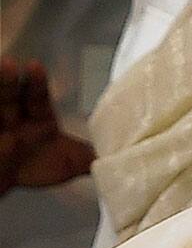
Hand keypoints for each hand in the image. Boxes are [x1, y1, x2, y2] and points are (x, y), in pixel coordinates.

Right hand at [0, 58, 94, 194]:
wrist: (3, 183)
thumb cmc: (34, 166)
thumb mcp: (69, 162)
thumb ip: (92, 157)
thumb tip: (123, 153)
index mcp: (38, 118)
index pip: (37, 97)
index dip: (36, 82)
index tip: (35, 66)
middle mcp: (14, 116)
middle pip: (10, 96)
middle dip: (9, 81)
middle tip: (9, 64)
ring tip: (0, 68)